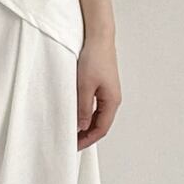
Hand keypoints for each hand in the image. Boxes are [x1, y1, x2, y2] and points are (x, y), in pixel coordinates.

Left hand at [77, 36, 120, 150]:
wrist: (99, 37)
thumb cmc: (94, 58)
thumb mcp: (84, 86)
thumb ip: (84, 108)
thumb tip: (82, 127)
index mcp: (112, 101)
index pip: (101, 129)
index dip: (87, 140)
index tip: (74, 146)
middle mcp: (113, 98)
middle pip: (101, 124)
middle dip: (87, 135)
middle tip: (71, 142)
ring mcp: (108, 92)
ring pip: (98, 115)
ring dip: (86, 125)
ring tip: (72, 131)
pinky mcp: (102, 85)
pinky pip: (96, 106)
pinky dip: (87, 114)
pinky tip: (76, 114)